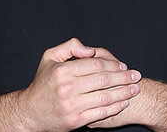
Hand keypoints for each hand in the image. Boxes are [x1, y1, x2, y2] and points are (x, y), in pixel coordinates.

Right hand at [19, 38, 141, 131]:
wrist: (30, 112)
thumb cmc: (43, 83)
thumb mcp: (50, 57)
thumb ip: (70, 46)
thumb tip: (90, 50)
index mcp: (62, 71)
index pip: (96, 64)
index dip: (113, 65)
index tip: (124, 66)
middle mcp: (67, 88)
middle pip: (104, 80)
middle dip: (124, 78)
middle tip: (136, 76)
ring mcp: (72, 105)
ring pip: (105, 97)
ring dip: (124, 93)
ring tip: (134, 89)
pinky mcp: (75, 120)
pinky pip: (101, 113)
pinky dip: (115, 108)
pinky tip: (123, 103)